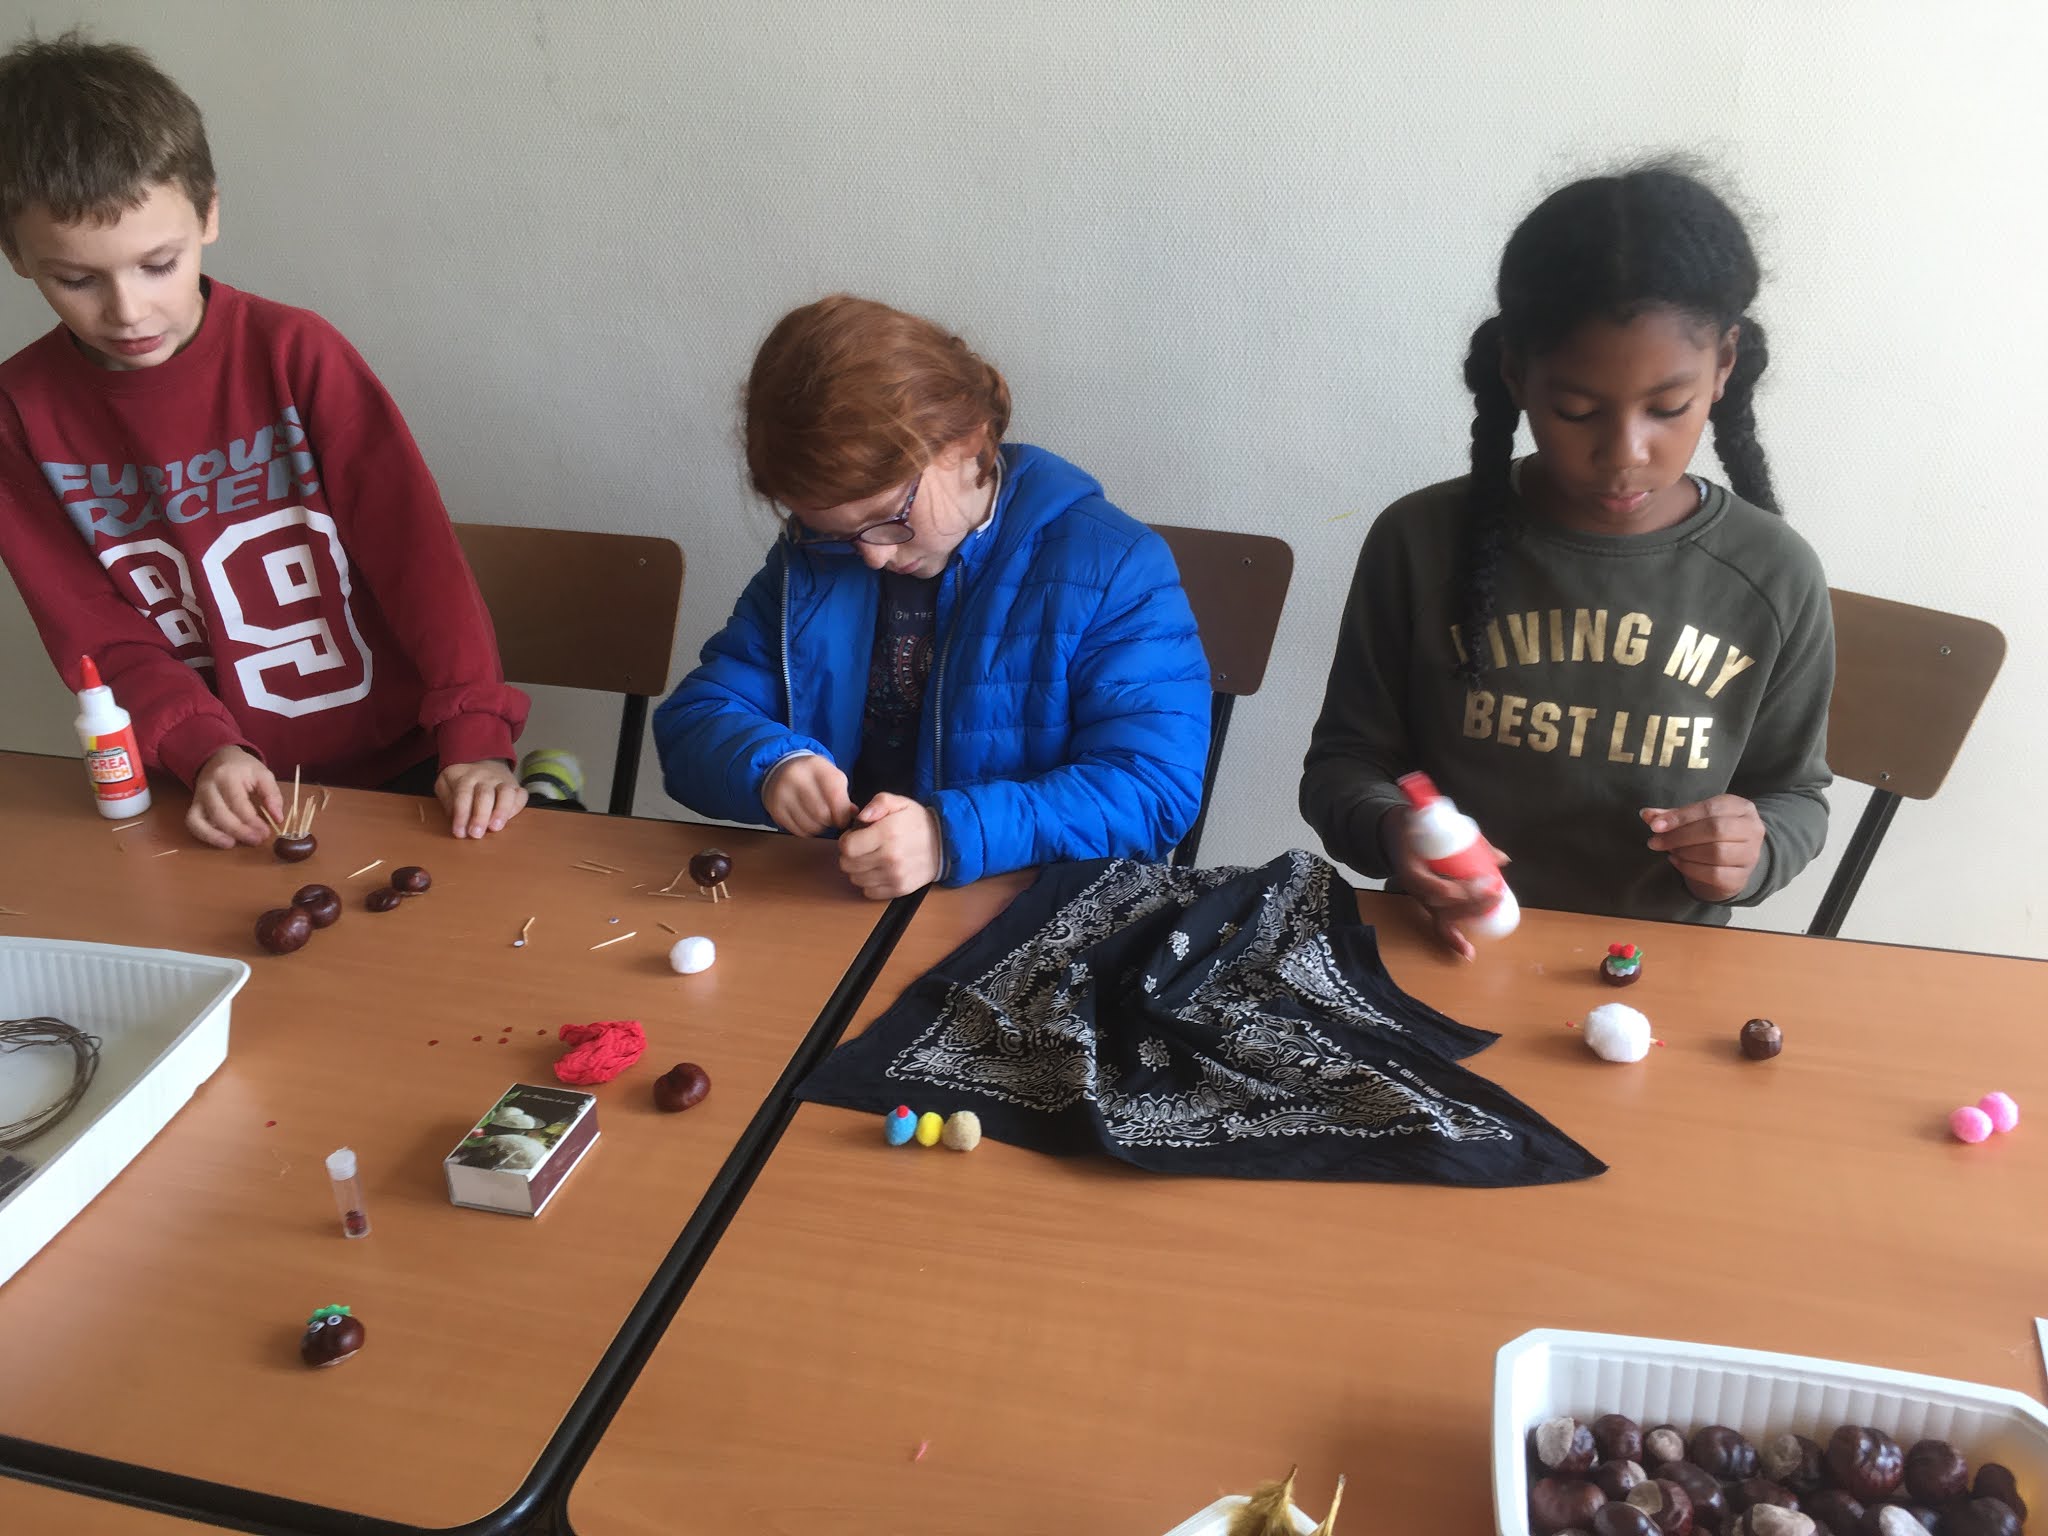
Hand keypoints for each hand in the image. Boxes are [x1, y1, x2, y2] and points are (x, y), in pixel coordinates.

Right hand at [188, 745, 281, 847]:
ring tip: (234, 844)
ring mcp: (198, 797)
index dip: (252, 821)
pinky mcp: (194, 806)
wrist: (219, 758)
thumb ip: (272, 795)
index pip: (238, 803)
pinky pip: (192, 823)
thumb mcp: (263, 774)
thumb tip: (278, 818)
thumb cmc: (243, 768)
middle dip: (238, 831)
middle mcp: (208, 787)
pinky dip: (205, 835)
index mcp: (228, 776)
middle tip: (256, 840)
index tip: (266, 832)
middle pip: (219, 814)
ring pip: (199, 820)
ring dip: (216, 836)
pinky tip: (223, 842)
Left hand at [437, 760, 527, 838]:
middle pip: (485, 795)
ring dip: (501, 811)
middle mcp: (485, 778)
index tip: (459, 832)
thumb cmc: (461, 778)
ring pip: (506, 793)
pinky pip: (521, 795)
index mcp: (465, 778)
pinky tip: (509, 819)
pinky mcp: (516, 786)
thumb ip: (447, 799)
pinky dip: (517, 807)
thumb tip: (455, 818)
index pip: (463, 795)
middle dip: (480, 816)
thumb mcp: (445, 783)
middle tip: (476, 834)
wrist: (482, 759)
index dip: (461, 814)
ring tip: (495, 827)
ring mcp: (502, 781)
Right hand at [762, 755, 855, 836]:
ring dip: (819, 828)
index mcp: (815, 765)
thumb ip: (843, 794)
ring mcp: (782, 792)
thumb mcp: (831, 776)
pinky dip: (806, 831)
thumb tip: (854, 814)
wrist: (781, 770)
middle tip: (831, 819)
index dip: (842, 813)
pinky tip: (807, 821)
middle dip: (831, 821)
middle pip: (822, 813)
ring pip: (809, 824)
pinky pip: (796, 830)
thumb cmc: (813, 776)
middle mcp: (796, 777)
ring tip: (820, 820)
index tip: (843, 818)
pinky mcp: (775, 808)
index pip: (834, 795)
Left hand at [837, 793, 941, 898]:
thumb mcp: (900, 802)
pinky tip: (879, 871)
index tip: (854, 837)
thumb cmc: (918, 822)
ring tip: (872, 858)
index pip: (847, 847)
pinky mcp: (899, 890)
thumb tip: (861, 817)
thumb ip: (878, 803)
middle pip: (848, 865)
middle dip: (850, 855)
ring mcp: (895, 876)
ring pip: (856, 879)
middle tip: (862, 847)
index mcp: (887, 833)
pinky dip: (869, 883)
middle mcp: (890, 858)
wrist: (945, 844)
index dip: (846, 841)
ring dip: (858, 870)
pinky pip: (869, 892)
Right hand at [1383, 807, 1509, 962]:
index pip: (1435, 888)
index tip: (1484, 881)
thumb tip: (1502, 860)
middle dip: (1474, 902)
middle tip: (1497, 892)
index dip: (1460, 890)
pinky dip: (1453, 939)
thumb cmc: (1415, 827)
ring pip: (1446, 916)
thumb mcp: (1434, 822)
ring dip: (1472, 915)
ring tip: (1494, 906)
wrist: (1393, 835)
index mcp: (1411, 870)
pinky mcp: (1428, 905)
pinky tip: (1468, 953)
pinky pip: (1439, 925)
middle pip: (1445, 905)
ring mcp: (1422, 899)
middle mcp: (1415, 889)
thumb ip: (1470, 840)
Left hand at [1642, 796, 1764, 901]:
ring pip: (1716, 852)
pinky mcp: (1742, 877)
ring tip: (1669, 851)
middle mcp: (1752, 829)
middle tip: (1655, 842)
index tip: (1655, 826)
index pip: (1710, 808)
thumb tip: (1646, 814)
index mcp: (1741, 808)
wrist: (1733, 863)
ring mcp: (1750, 854)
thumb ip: (1671, 816)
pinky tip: (1677, 863)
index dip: (1680, 817)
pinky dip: (1690, 868)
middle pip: (1715, 830)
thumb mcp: (1694, 820)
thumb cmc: (1711, 835)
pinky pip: (1714, 874)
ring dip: (1685, 852)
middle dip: (1680, 836)